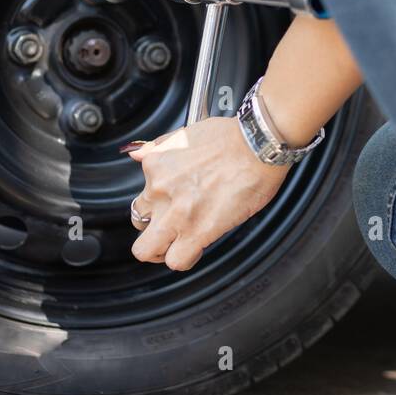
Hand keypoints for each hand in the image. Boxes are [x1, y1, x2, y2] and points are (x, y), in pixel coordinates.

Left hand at [127, 115, 287, 269]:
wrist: (257, 144)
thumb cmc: (232, 137)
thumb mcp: (185, 133)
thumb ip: (158, 146)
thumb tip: (138, 154)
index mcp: (155, 166)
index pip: (143, 194)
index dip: (158, 201)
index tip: (173, 202)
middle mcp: (160, 190)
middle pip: (138, 223)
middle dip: (152, 228)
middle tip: (170, 228)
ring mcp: (176, 214)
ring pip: (147, 250)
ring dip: (162, 250)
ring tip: (180, 244)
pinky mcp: (197, 231)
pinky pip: (177, 260)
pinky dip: (185, 259)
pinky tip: (197, 248)